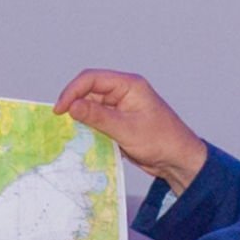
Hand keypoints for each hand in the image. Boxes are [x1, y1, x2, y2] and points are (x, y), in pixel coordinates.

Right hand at [54, 69, 207, 193]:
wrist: (178, 160)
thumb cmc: (161, 141)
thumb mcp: (126, 129)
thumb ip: (98, 117)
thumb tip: (72, 106)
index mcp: (129, 85)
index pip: (92, 79)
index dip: (72, 92)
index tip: (60, 110)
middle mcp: (123, 92)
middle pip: (89, 92)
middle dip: (74, 105)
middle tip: (61, 122)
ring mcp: (121, 107)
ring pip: (91, 107)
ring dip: (81, 119)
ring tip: (71, 132)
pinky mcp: (119, 122)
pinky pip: (97, 120)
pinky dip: (89, 128)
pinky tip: (82, 138)